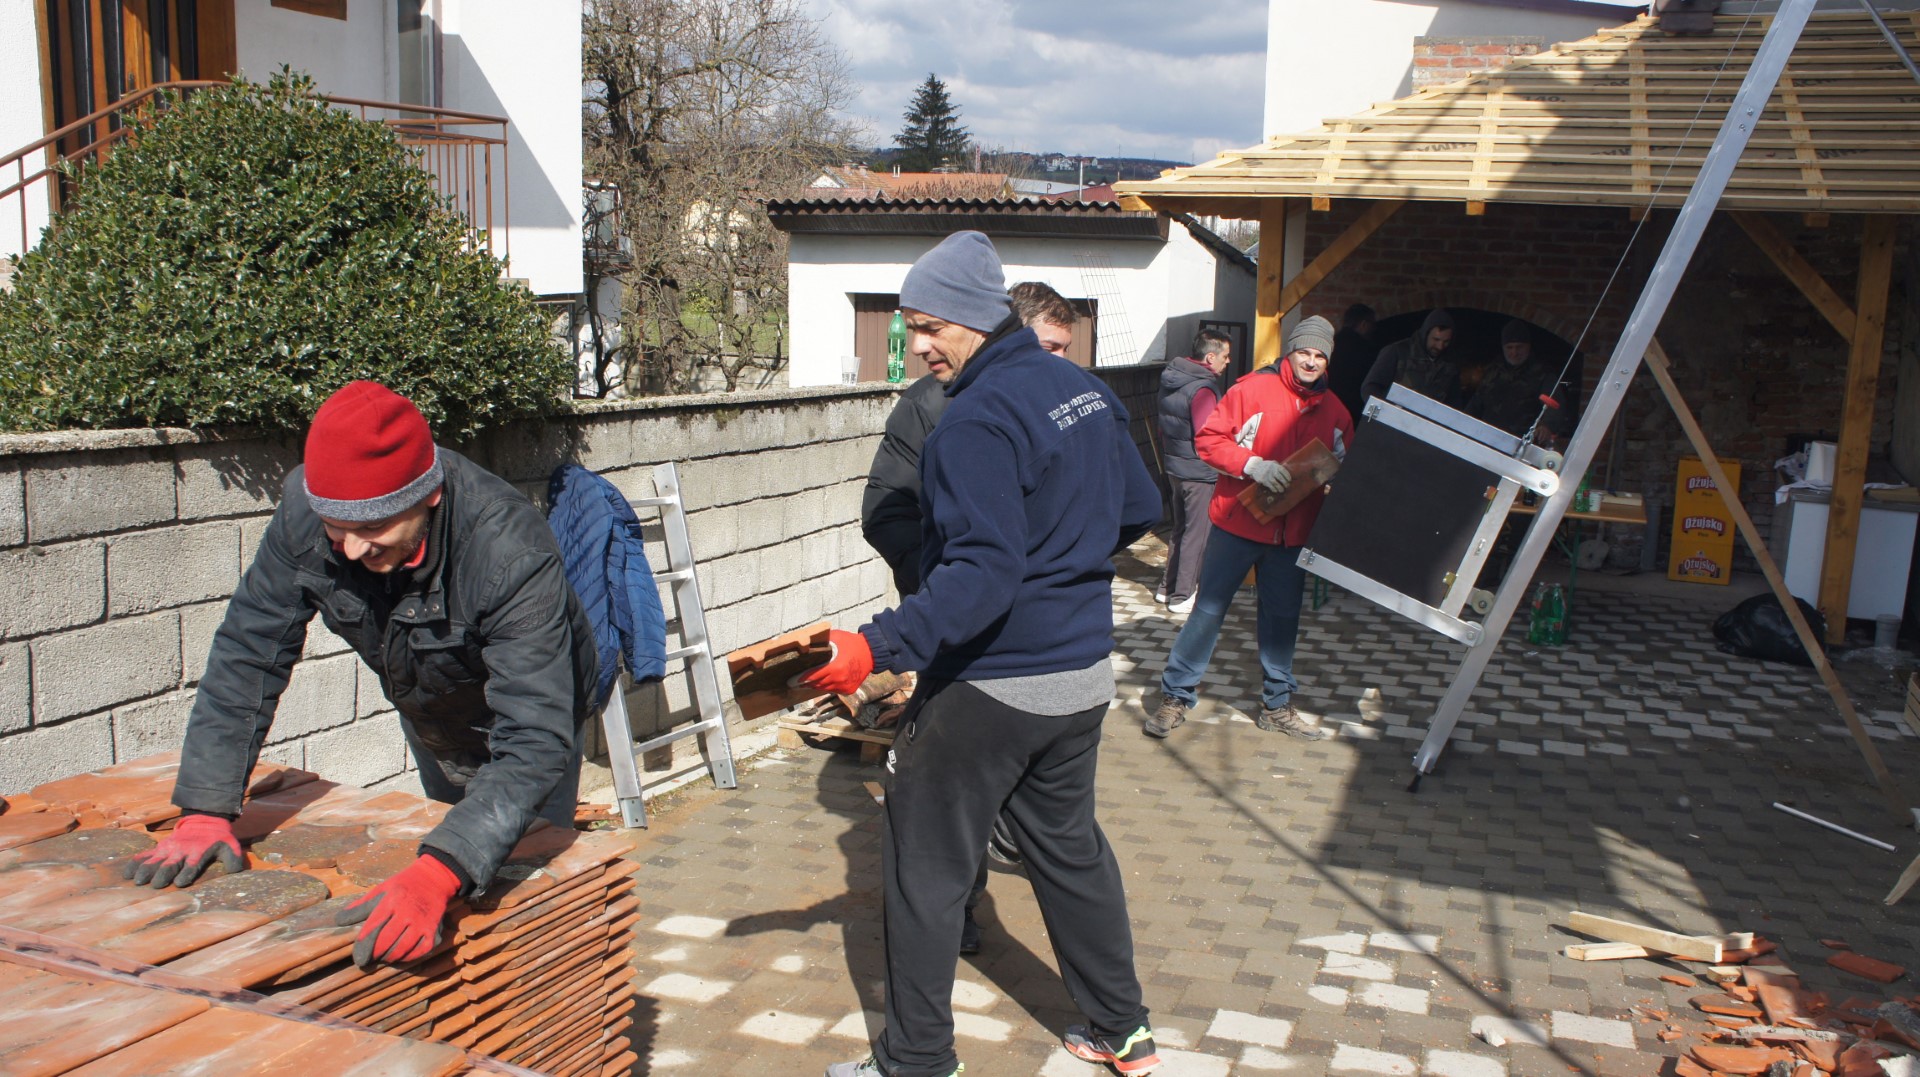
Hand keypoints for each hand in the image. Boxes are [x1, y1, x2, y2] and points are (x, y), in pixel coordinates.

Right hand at [124, 814, 245, 887]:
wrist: (203, 820)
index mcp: (198, 852)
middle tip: (155, 885)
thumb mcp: (230, 846)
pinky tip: (126, 874)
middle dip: (162, 875)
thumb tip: (235, 871)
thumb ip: (233, 859)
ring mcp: (167, 849)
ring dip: (146, 871)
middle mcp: (180, 851)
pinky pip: (144, 856)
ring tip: (138, 881)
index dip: (186, 873)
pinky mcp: (158, 848)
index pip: (192, 865)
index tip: (179, 883)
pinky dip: (134, 864)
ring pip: (154, 861)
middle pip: (169, 864)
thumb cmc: (217, 839)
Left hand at [335, 854, 460, 966]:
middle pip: (386, 942)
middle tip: (369, 959)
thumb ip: (360, 906)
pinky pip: (420, 951)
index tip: (358, 958)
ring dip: (389, 957)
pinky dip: (409, 957)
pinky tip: (401, 955)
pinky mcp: (433, 930)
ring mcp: (422, 922)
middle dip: (375, 954)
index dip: (363, 946)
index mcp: (391, 900)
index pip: (373, 928)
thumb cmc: (403, 885)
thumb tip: (338, 920)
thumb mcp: (380, 889)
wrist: (434, 878)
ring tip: (383, 957)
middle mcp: (408, 912)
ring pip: (402, 949)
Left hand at [802, 629, 873, 695]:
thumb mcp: (835, 638)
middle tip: (797, 683)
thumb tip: (805, 644)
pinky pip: (833, 690)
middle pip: (817, 684)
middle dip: (806, 683)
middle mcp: (839, 679)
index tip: (792, 681)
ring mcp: (844, 686)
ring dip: (816, 686)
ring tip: (808, 682)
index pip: (813, 676)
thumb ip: (821, 642)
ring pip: (824, 689)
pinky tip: (822, 682)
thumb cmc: (852, 643)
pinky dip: (827, 686)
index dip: (801, 679)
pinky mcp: (849, 689)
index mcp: (835, 667)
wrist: (871, 652)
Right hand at [1244, 456, 1291, 492]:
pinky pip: (1269, 485)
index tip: (1289, 480)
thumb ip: (1279, 466)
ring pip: (1274, 482)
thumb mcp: (1272, 463)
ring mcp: (1266, 475)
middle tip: (1287, 486)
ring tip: (1282, 490)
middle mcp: (1271, 470)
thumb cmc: (1265, 465)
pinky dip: (1273, 488)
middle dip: (1284, 482)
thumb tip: (1288, 466)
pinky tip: (1275, 490)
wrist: (1254, 466)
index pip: (1283, 470)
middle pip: (1279, 477)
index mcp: (1274, 465)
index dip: (1287, 475)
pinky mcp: (1262, 479)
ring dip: (1279, 487)